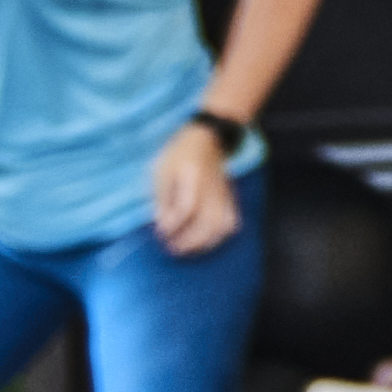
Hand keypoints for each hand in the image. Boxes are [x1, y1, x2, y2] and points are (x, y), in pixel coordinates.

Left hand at [152, 125, 239, 255]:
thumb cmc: (178, 156)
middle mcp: (211, 187)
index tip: (160, 234)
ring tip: (188, 250)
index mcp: (192, 175)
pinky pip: (231, 223)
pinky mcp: (229, 199)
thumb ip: (162, 199)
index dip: (173, 224)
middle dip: (188, 241)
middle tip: (172, 249)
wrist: (206, 140)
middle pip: (206, 221)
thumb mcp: (161, 171)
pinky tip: (205, 242)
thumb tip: (163, 226)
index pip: (186, 207)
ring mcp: (223, 194)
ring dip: (204, 243)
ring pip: (220, 226)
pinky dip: (219, 237)